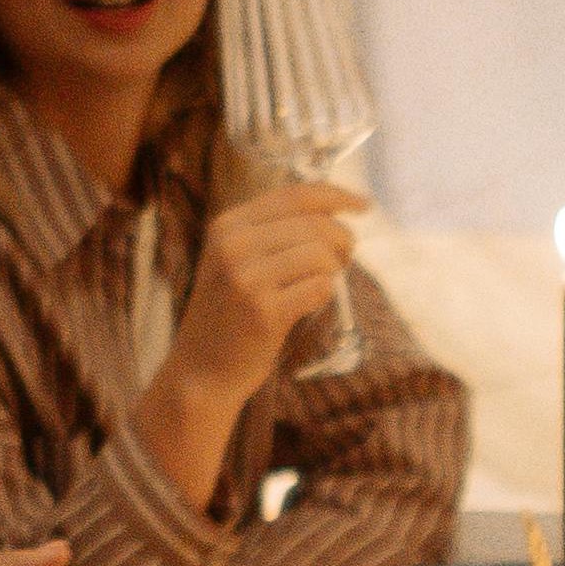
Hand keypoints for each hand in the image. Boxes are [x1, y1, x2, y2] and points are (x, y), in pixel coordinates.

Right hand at [167, 178, 366, 391]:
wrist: (201, 370)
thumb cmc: (230, 314)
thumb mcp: (236, 261)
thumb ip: (273, 233)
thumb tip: (335, 212)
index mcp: (228, 225)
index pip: (295, 195)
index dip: (336, 196)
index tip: (363, 205)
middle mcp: (234, 245)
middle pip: (315, 224)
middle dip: (342, 241)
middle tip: (343, 261)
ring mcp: (247, 278)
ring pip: (321, 254)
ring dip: (334, 270)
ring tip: (323, 283)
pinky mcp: (264, 311)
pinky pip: (320, 288)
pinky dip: (324, 294)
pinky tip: (308, 304)